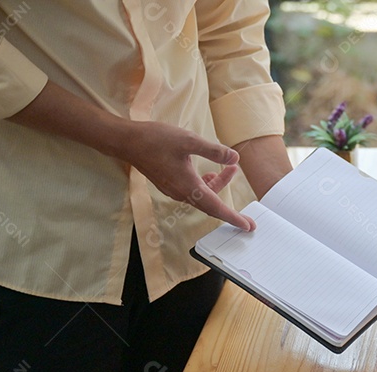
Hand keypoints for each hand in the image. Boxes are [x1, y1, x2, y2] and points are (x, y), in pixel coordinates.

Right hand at [117, 120, 255, 230]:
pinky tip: (208, 172)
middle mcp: (181, 193)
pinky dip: (206, 183)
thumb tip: (234, 158)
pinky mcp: (169, 183)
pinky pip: (193, 190)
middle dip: (229, 202)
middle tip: (243, 196)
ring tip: (230, 168)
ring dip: (217, 184)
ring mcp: (174, 189)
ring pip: (203, 194)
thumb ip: (214, 151)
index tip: (248, 226)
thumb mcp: (189, 141)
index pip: (217, 207)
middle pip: (211, 202)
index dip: (234, 217)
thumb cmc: (156, 140)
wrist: (127, 142)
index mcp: (188, 187)